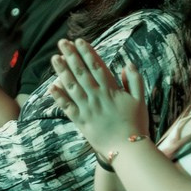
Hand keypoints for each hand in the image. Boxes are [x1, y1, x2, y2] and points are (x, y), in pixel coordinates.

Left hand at [49, 39, 148, 157]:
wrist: (128, 149)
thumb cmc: (136, 124)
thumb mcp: (140, 100)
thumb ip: (135, 80)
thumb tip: (128, 63)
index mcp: (111, 90)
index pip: (97, 66)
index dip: (87, 52)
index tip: (79, 41)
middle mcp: (97, 96)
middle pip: (81, 72)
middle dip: (71, 56)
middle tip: (62, 43)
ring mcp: (87, 108)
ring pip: (72, 86)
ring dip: (62, 71)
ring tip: (54, 58)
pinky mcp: (81, 121)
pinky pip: (67, 107)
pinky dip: (59, 97)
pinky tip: (51, 86)